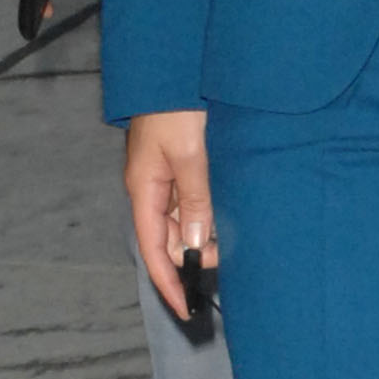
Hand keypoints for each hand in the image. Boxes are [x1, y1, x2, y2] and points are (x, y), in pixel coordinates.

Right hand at [127, 110, 214, 323]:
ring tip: (234, 239)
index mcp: (144, 190)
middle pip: (171, 239)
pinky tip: (228, 215)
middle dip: (196, 257)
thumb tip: (197, 244)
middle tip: (229, 263)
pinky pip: (193, 201)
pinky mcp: (181, 165)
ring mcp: (165, 177)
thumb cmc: (174, 108)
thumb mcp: (188, 156)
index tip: (185, 310)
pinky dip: (209, 213)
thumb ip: (194, 199)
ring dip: (206, 233)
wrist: (172, 68)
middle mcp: (152, 189)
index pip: (154, 250)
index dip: (168, 283)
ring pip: (185, 220)